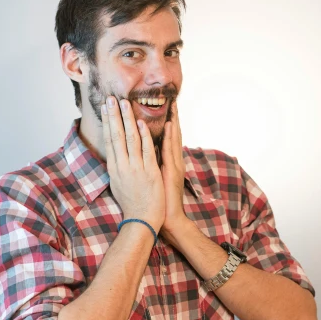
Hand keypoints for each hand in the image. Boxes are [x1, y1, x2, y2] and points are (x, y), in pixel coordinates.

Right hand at [101, 95, 164, 233]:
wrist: (141, 220)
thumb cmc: (132, 204)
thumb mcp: (119, 184)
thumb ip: (119, 168)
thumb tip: (116, 155)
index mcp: (114, 168)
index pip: (109, 140)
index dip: (108, 122)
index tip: (106, 108)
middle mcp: (122, 166)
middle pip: (116, 136)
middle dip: (114, 115)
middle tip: (111, 98)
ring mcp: (135, 169)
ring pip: (130, 139)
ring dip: (128, 120)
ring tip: (125, 103)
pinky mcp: (149, 172)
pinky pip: (146, 151)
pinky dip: (144, 136)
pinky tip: (141, 123)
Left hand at [159, 100, 190, 242]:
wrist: (168, 218)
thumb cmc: (159, 201)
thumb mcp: (157, 179)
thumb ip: (155, 166)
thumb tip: (146, 155)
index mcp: (169, 163)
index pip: (169, 139)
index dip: (169, 123)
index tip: (166, 109)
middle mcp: (174, 162)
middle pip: (174, 135)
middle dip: (173, 118)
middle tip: (172, 101)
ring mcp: (174, 166)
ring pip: (173, 139)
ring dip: (172, 122)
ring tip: (171, 107)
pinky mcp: (171, 172)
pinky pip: (169, 152)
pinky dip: (169, 138)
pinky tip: (168, 127)